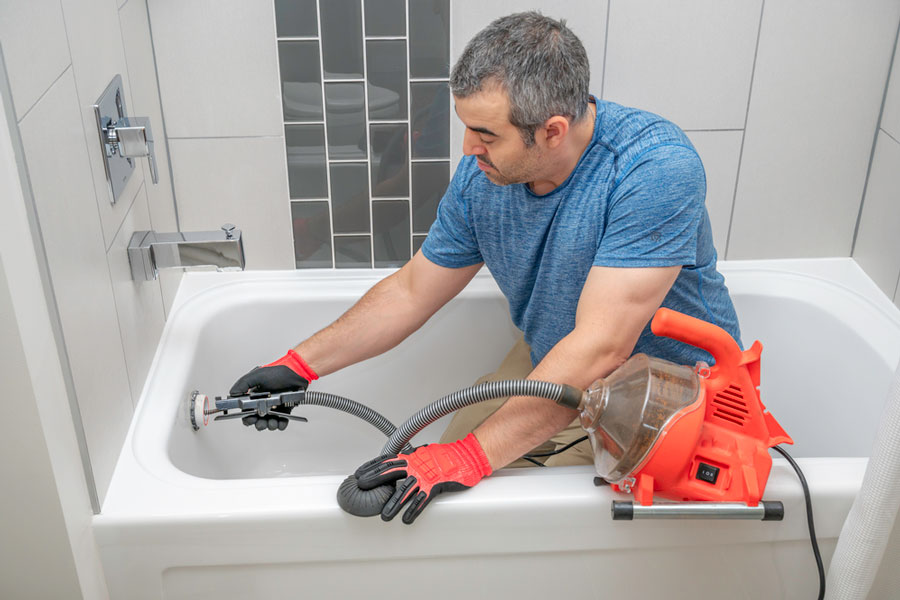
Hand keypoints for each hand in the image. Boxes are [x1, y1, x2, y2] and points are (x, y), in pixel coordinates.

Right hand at [229, 350, 317, 430]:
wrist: (296, 373)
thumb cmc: (278, 372)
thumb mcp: (257, 375)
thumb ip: (243, 384)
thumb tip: (232, 393)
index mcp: (254, 397)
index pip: (246, 412)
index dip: (246, 418)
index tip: (250, 419)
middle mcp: (263, 404)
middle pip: (257, 420)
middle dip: (258, 424)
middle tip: (261, 422)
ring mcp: (274, 408)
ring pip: (269, 423)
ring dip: (269, 425)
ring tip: (272, 422)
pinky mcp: (285, 410)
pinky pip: (282, 422)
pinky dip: (281, 424)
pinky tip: (281, 422)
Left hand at [354, 433, 491, 523]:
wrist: (468, 457)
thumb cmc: (448, 457)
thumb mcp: (425, 454)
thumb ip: (411, 460)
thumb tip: (399, 465)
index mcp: (412, 457)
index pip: (387, 460)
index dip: (372, 466)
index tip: (360, 473)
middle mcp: (416, 465)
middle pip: (391, 472)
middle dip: (375, 479)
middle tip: (362, 487)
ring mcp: (425, 476)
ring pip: (405, 490)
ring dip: (393, 504)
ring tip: (384, 515)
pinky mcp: (436, 486)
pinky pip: (422, 500)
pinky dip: (413, 510)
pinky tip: (406, 519)